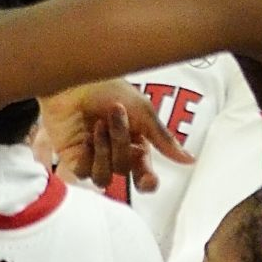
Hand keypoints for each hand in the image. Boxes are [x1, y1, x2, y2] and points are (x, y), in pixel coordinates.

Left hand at [40, 80, 193, 190]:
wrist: (73, 80)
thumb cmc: (105, 87)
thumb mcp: (142, 110)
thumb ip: (164, 139)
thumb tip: (189, 159)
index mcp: (135, 144)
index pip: (144, 175)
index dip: (146, 181)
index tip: (148, 179)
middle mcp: (114, 153)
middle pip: (124, 169)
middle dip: (121, 144)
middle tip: (115, 116)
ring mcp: (92, 156)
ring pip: (104, 176)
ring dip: (104, 151)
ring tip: (98, 125)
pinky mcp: (72, 158)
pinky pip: (84, 173)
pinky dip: (88, 155)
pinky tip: (86, 135)